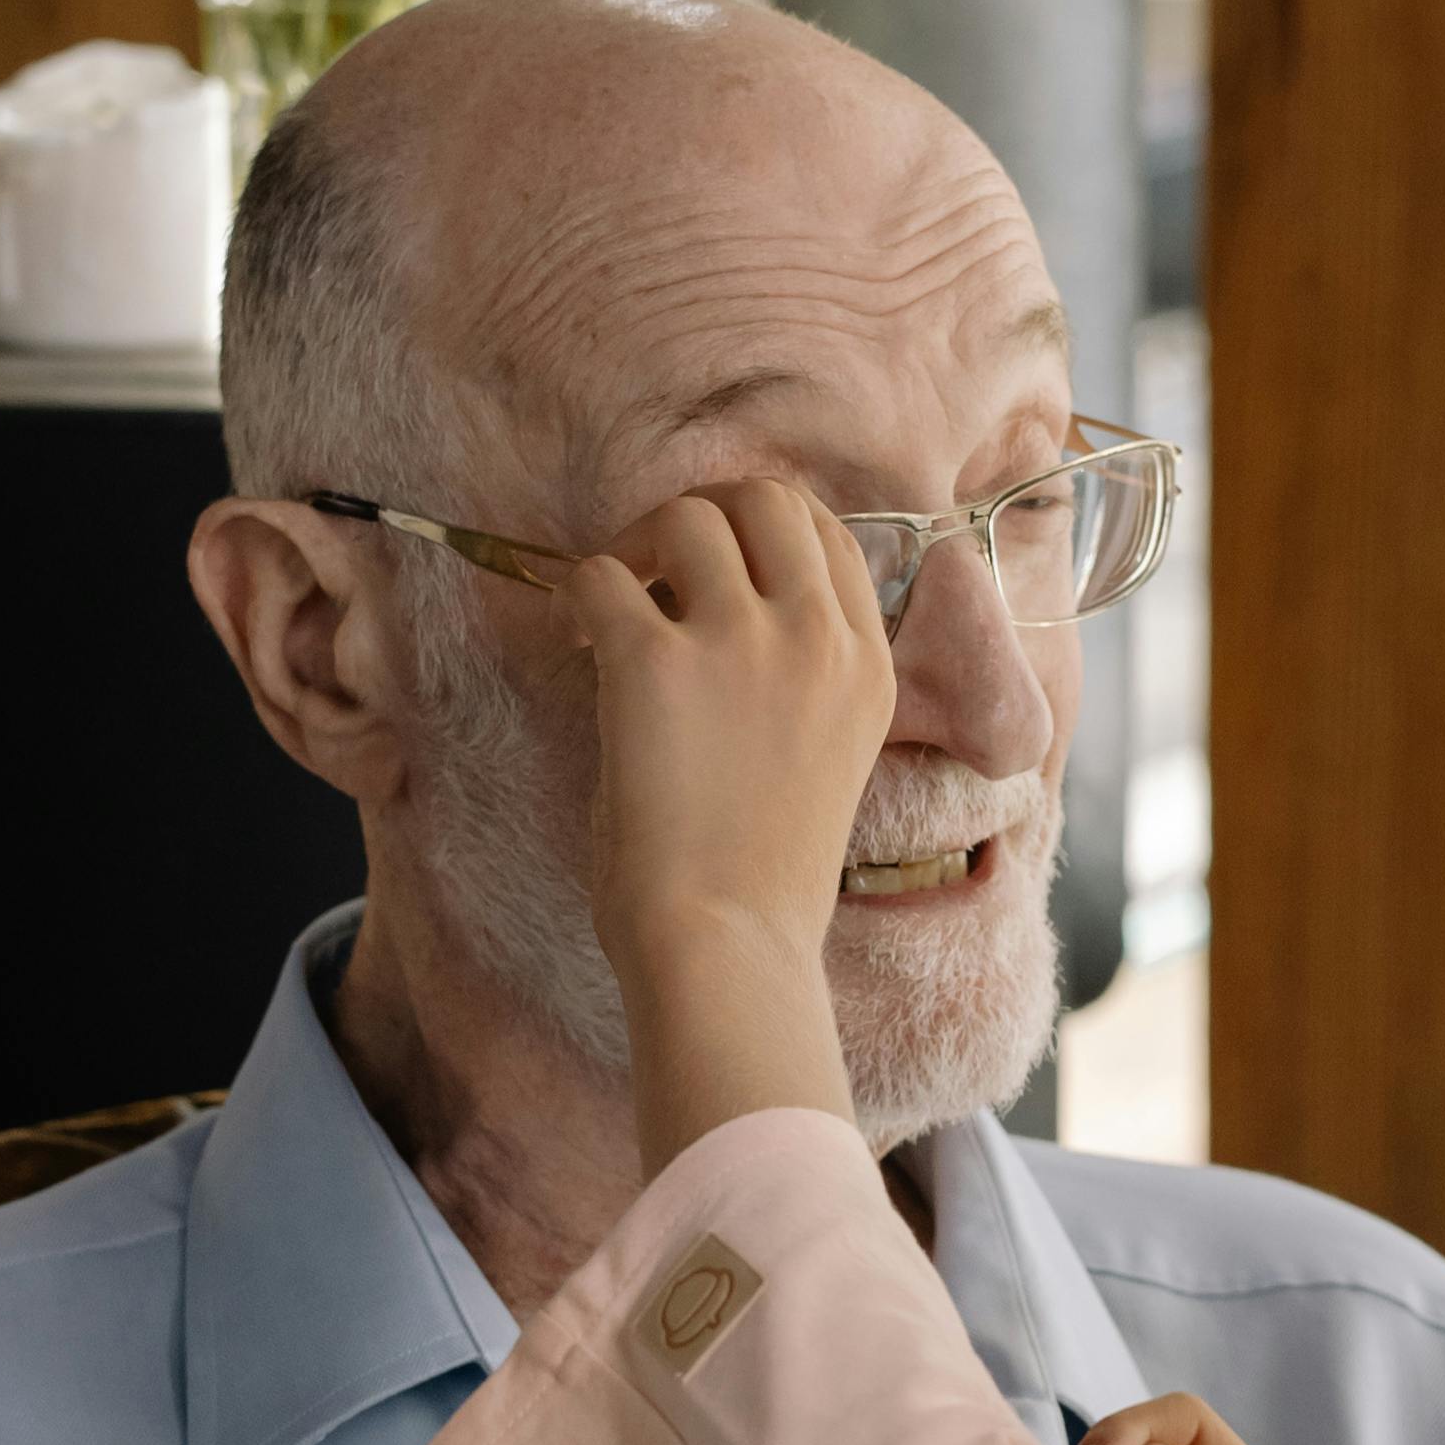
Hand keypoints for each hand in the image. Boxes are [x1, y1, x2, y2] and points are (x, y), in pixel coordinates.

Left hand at [565, 476, 897, 1168]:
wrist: (729, 946)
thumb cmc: (766, 881)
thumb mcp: (831, 760)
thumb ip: (807, 682)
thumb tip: (731, 620)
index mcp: (868, 666)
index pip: (832, 535)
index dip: (766, 534)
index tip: (719, 570)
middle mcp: (816, 636)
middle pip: (766, 498)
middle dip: (704, 514)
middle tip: (656, 566)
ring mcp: (740, 640)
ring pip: (685, 516)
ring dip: (637, 545)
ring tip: (611, 606)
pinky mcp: (654, 661)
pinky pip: (600, 576)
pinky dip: (578, 594)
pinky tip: (576, 642)